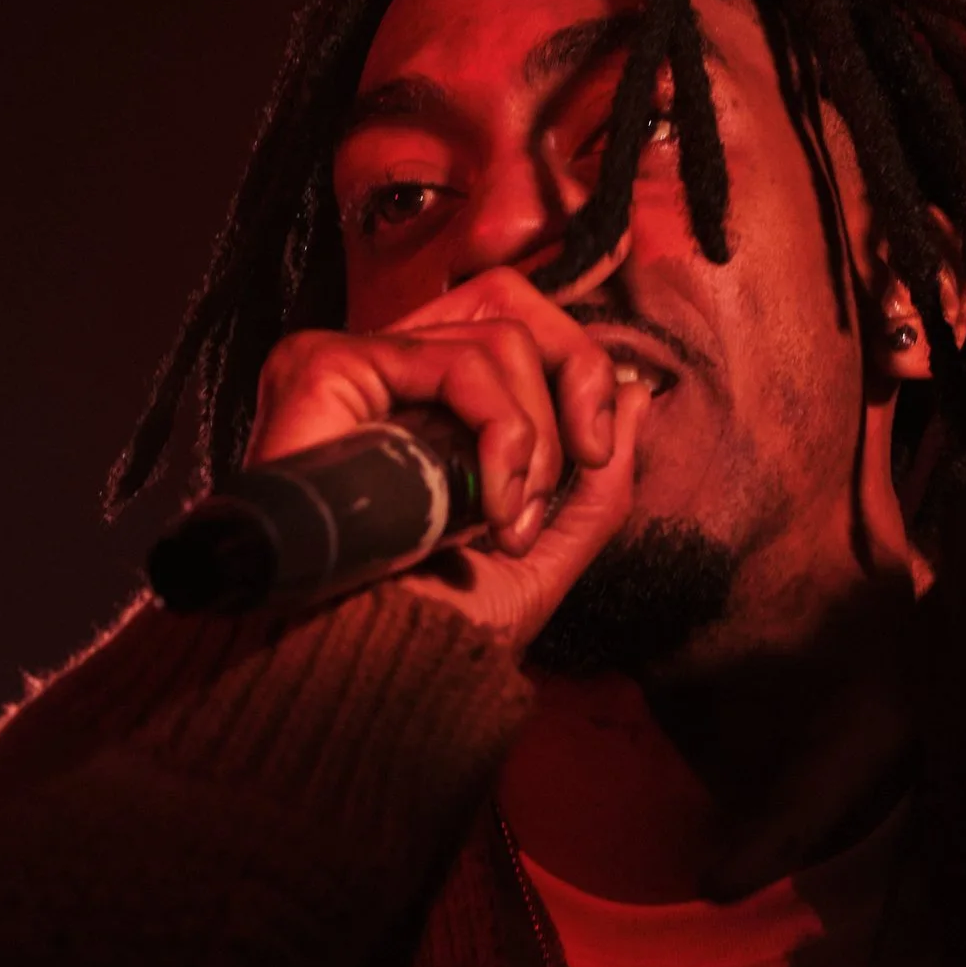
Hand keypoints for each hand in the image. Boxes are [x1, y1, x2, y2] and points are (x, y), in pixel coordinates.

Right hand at [247, 263, 646, 657]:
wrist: (370, 666)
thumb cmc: (435, 625)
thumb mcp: (544, 553)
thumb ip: (596, 480)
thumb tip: (636, 390)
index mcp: (430, 405)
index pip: (516, 327)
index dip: (576, 371)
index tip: (595, 455)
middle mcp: (392, 374)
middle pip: (510, 300)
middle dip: (575, 375)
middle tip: (582, 462)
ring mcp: (358, 365)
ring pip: (500, 335)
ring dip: (535, 441)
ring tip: (506, 519)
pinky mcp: (329, 365)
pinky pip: (461, 360)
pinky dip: (502, 432)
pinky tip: (484, 504)